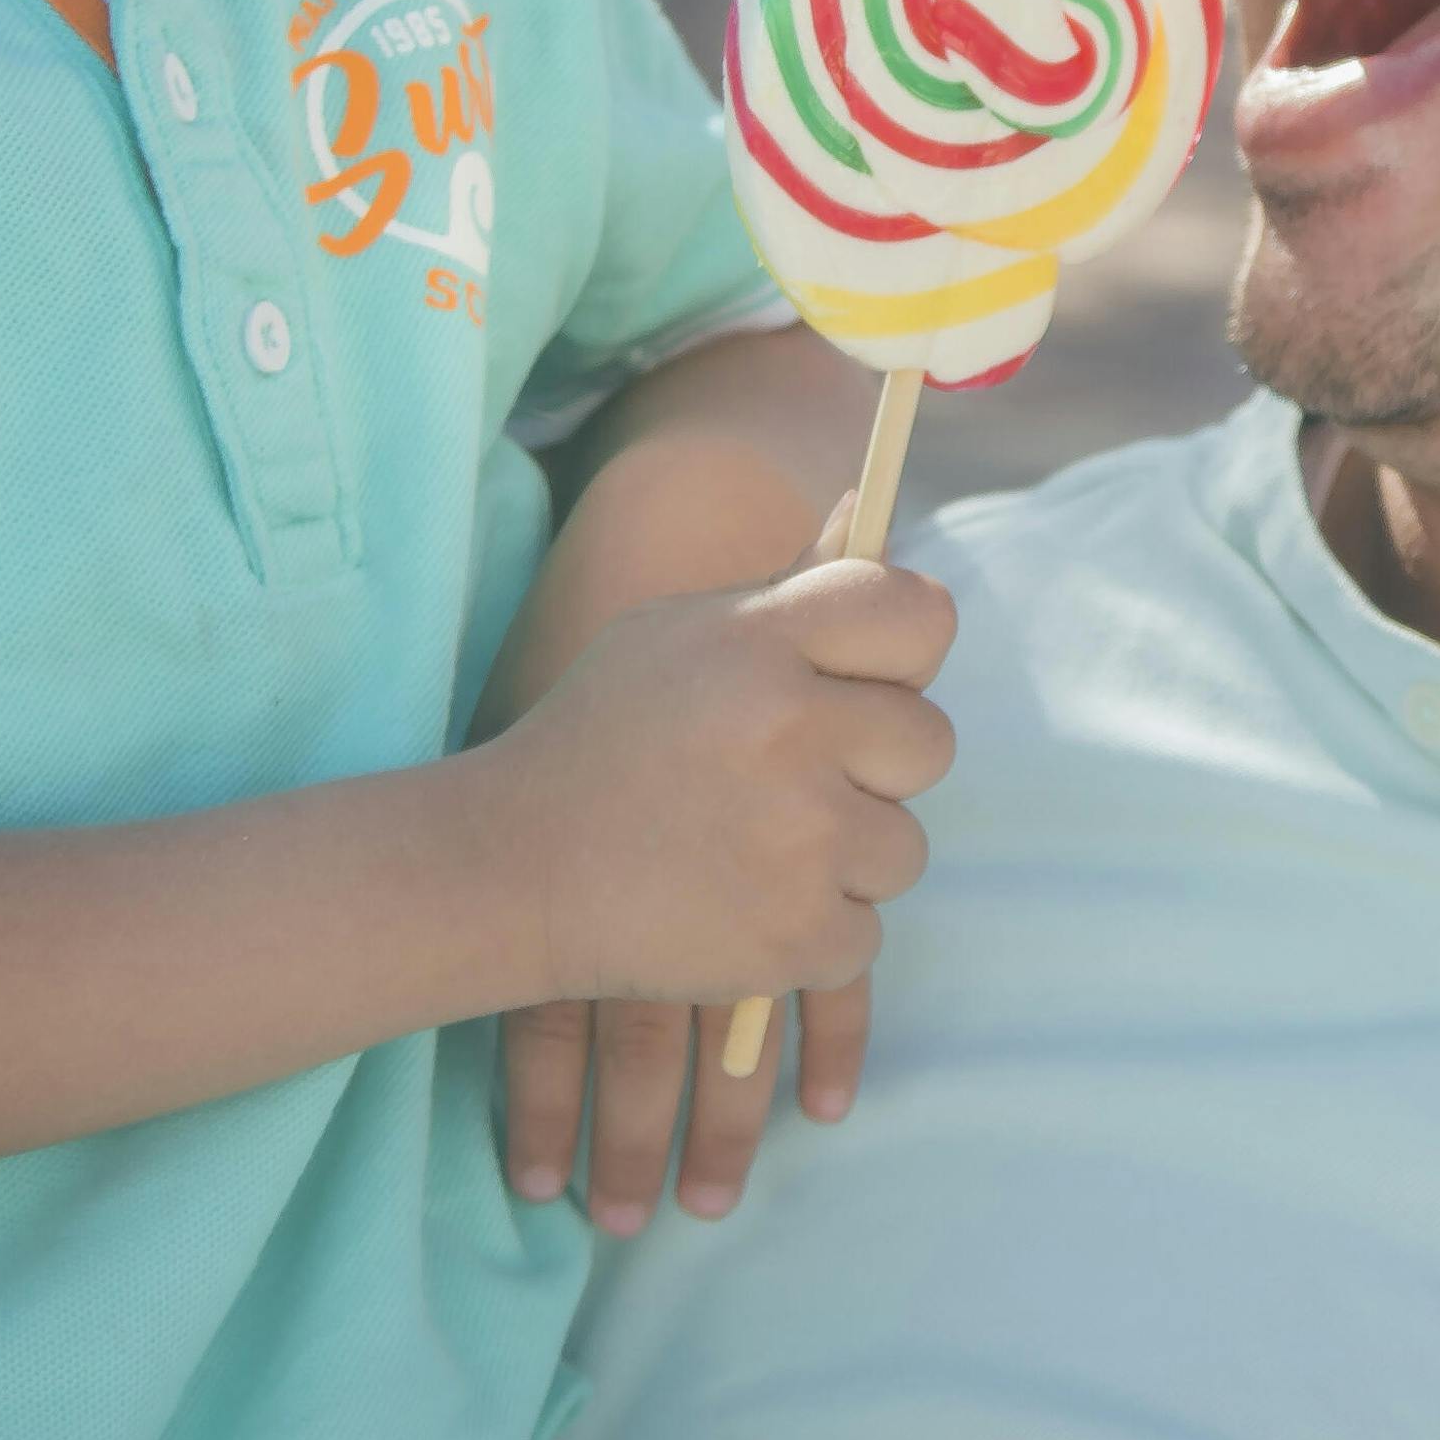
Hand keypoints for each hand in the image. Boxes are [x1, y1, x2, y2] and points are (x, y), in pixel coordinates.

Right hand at [476, 554, 956, 1059]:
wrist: (509, 870)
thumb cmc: (604, 740)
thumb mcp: (679, 636)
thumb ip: (792, 587)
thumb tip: (874, 505)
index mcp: (763, 639)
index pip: (920, 616)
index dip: (904, 655)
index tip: (864, 683)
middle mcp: (790, 728)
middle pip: (930, 743)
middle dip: (871, 770)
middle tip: (781, 783)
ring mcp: (801, 838)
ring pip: (904, 848)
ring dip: (843, 859)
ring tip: (746, 849)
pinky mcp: (800, 934)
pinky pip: (868, 934)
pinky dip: (812, 933)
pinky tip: (734, 907)